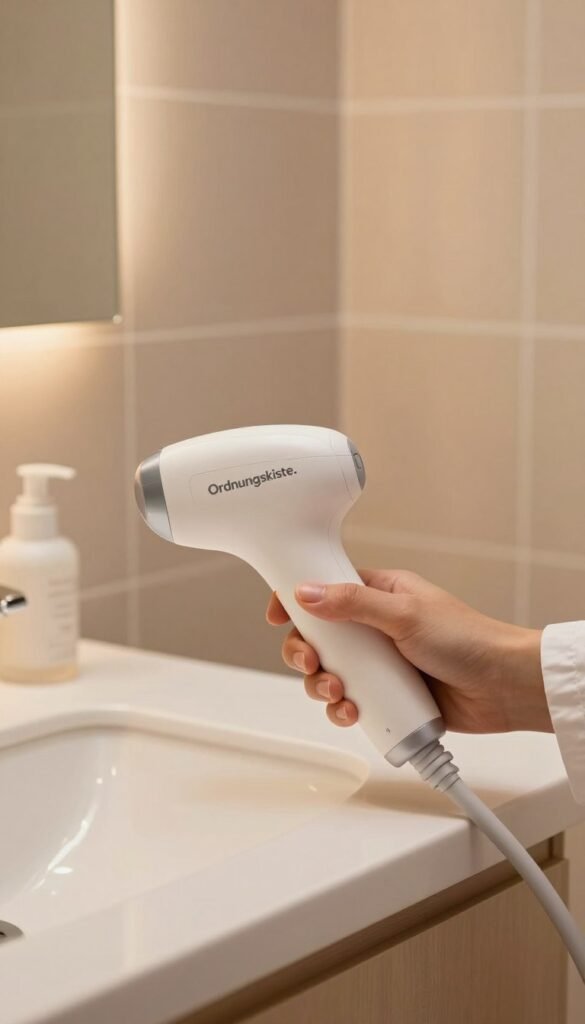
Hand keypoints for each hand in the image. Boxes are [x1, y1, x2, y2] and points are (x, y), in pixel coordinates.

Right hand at [266, 570, 550, 733]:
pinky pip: (350, 702)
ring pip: (330, 672)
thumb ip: (352, 603)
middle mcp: (375, 627)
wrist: (505, 687)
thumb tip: (305, 593)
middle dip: (306, 652)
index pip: (325, 588)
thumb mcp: (404, 614)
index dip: (296, 600)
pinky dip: (342, 709)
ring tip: (340, 692)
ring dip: (322, 685)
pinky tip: (351, 712)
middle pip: (319, 637)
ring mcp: (381, 664)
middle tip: (313, 662)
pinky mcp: (388, 696)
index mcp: (379, 593)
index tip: (276, 615)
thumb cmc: (469, 640)